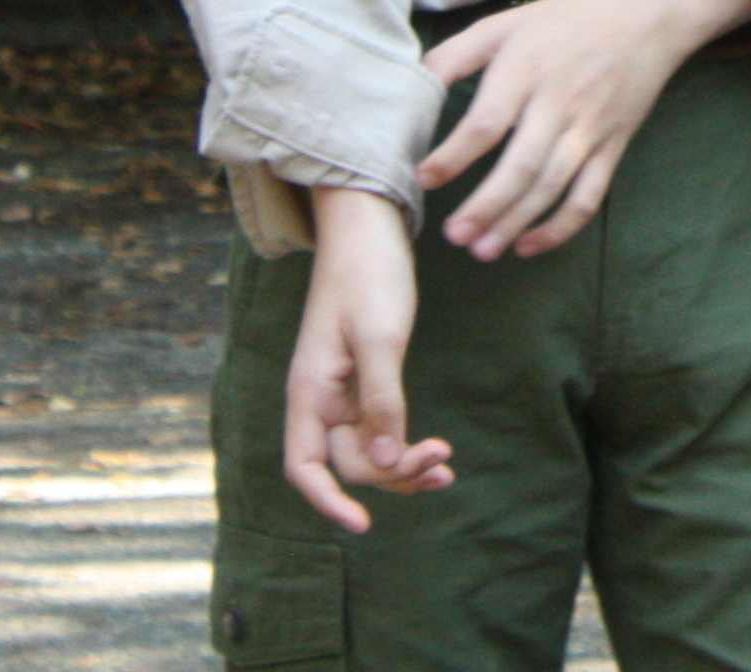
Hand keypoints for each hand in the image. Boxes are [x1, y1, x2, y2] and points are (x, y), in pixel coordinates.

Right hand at [281, 189, 450, 531]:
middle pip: (350, 463)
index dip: (328, 500)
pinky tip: (436, 451)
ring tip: (446, 467)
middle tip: (442, 461)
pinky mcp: (367, 381)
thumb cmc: (368, 273)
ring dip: (404, 466)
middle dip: (393, 473)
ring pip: (369, 450)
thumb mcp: (380, 335)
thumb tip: (386, 461)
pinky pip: (382, 429)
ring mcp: (344, 392)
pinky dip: (407, 443)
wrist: (370, 226)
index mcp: (310, 390)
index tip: (363, 524)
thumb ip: (383, 400)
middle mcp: (322, 399)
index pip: (304, 466)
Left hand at [417, 0, 750, 260]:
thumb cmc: (562, 23)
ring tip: (482, 250)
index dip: (454, 155)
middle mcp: (559, 102)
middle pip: (522, 165)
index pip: (487, 121)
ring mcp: (589, 128)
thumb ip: (455, 55)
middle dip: (486, 206)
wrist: (643, 17)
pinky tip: (529, 246)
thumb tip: (412, 87)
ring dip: (516, 223)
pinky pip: (588, 197)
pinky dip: (560, 227)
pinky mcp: (612, 147)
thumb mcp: (503, 25)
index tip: (425, 178)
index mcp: (525, 69)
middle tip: (454, 235)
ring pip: (552, 187)